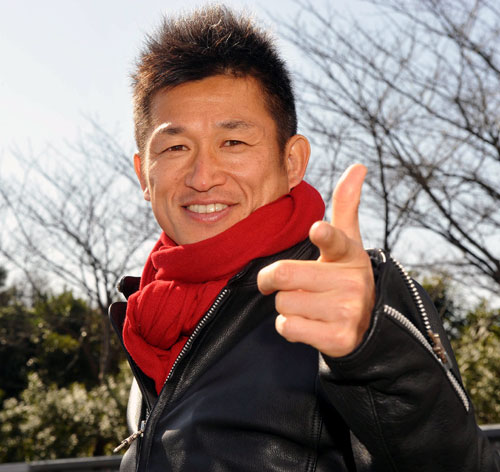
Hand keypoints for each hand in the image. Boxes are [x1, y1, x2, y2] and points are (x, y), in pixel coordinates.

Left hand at [257, 164, 374, 357]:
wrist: (367, 323)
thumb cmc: (345, 275)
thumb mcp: (349, 242)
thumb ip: (346, 205)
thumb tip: (358, 166)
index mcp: (349, 254)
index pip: (336, 240)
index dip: (324, 235)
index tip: (316, 230)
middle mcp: (351, 282)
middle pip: (282, 274)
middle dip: (272, 279)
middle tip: (283, 282)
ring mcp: (347, 312)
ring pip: (282, 303)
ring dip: (286, 304)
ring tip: (309, 304)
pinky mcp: (339, 339)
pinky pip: (287, 327)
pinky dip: (290, 326)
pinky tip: (310, 323)